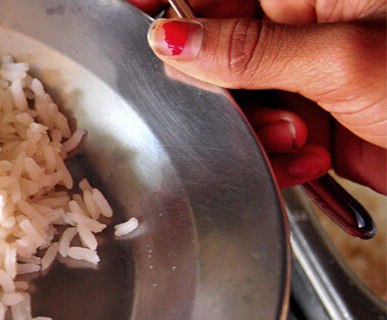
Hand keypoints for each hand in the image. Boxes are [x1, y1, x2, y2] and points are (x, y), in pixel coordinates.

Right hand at [128, 0, 385, 193]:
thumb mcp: (340, 60)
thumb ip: (249, 50)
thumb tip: (169, 39)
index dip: (163, 9)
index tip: (123, 24)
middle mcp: (296, 31)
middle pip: (210, 57)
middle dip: (220, 95)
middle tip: (249, 108)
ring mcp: (301, 77)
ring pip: (231, 108)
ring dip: (255, 134)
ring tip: (299, 137)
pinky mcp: (308, 123)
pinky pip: (261, 143)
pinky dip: (277, 160)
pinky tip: (310, 159)